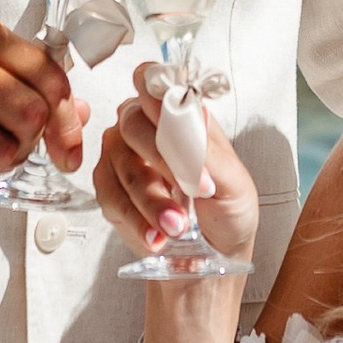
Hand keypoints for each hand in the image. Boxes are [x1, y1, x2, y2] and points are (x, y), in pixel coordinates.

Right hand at [93, 68, 262, 267]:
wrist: (212, 259)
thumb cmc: (226, 213)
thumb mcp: (233, 183)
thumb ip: (208, 149)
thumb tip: (192, 114)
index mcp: (179, 115)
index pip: (155, 83)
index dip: (158, 95)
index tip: (169, 116)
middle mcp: (145, 129)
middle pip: (133, 122)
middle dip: (162, 159)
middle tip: (192, 189)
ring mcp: (122, 158)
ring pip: (122, 164)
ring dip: (151, 199)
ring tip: (179, 227)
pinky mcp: (110, 192)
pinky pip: (111, 196)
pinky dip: (136, 219)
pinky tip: (157, 236)